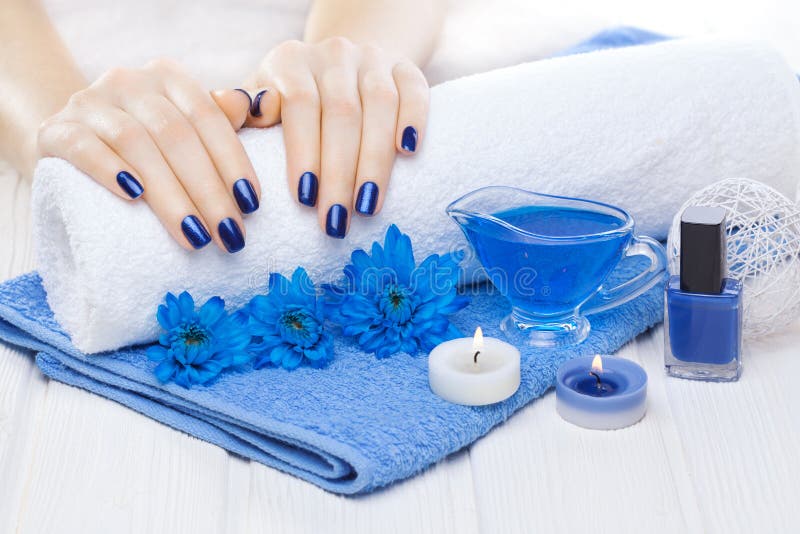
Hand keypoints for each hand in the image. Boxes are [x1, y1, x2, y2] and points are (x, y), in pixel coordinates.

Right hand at [37, 58, 256, 252]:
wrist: (73, 141)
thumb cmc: (149, 143)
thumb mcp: (186, 126)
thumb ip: (223, 116)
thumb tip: (260, 104)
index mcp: (169, 77)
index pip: (208, 118)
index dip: (233, 160)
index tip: (252, 204)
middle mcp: (129, 81)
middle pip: (176, 135)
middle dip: (208, 190)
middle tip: (229, 235)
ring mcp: (88, 103)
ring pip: (136, 144)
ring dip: (170, 195)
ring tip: (195, 236)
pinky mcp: (55, 130)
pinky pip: (82, 146)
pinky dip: (108, 170)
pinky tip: (133, 197)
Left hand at [241, 37, 429, 237]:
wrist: (341, 70)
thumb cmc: (290, 105)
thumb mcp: (259, 107)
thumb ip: (237, 113)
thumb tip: (228, 107)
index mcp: (291, 61)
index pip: (299, 103)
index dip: (303, 152)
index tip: (304, 200)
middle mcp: (334, 54)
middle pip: (341, 111)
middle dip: (339, 172)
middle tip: (335, 222)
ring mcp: (373, 59)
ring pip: (380, 104)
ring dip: (375, 160)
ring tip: (367, 207)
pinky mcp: (406, 67)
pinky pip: (416, 89)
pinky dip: (414, 119)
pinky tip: (408, 154)